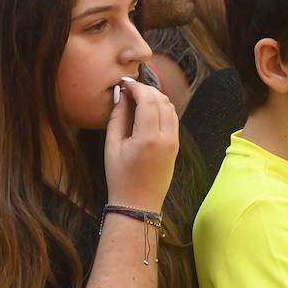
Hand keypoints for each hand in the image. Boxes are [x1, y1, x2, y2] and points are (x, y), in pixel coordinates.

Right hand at [104, 78, 177, 210]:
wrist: (138, 204)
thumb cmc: (120, 177)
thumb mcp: (112, 146)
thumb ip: (117, 117)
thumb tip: (121, 95)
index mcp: (148, 138)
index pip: (148, 100)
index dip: (136, 87)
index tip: (124, 83)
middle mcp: (166, 138)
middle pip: (161, 100)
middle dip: (145, 89)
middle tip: (128, 88)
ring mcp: (174, 142)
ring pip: (170, 107)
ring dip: (155, 97)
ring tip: (136, 97)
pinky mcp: (176, 146)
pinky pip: (172, 118)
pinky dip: (161, 108)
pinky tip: (146, 110)